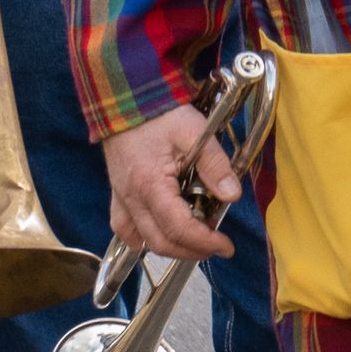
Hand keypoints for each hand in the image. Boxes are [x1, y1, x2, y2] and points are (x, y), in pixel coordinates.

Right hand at [100, 100, 237, 261]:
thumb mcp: (196, 133)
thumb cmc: (160, 115)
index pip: (179, 228)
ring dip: (171, 247)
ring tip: (196, 242)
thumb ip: (215, 165)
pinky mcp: (118, 194)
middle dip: (192, 251)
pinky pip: (124, 229)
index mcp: (151, 186)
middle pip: (160, 242)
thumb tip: (232, 195)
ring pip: (142, 240)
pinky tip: (160, 236)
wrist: (127, 100)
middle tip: (217, 247)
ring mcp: (122, 198)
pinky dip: (142, 239)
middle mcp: (132, 198)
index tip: (226, 245)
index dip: (205, 242)